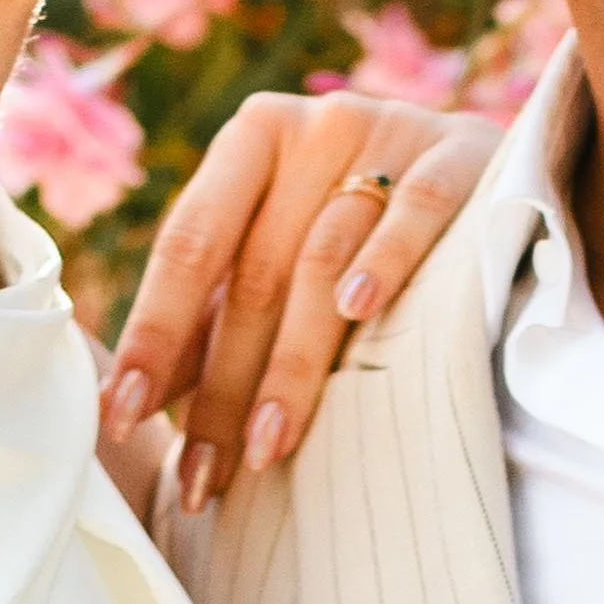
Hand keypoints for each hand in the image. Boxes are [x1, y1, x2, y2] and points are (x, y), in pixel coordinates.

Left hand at [104, 92, 500, 512]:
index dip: (153, 331)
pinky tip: (356, 313)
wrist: (482, 165)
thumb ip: (214, 308)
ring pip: (323, 259)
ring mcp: (389, 133)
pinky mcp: (463, 155)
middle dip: (223, 385)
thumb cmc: (356, 219)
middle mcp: (312, 128)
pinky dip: (384, 260)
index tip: (121, 414)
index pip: (189, 243)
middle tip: (202, 475)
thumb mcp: (278, 242)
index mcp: (252, 140)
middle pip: (255, 271)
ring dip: (291, 363)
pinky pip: (416, 209)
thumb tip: (130, 398)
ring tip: (267, 446)